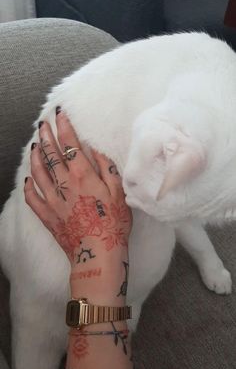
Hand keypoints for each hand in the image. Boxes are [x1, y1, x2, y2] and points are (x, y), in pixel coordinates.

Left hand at [24, 109, 131, 301]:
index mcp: (83, 175)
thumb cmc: (113, 224)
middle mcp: (64, 184)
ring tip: (35, 145)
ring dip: (35, 156)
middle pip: (50, 154)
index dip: (64, 127)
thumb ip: (106, 168)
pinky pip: (32, 198)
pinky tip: (27, 179)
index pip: (69, 144)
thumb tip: (95, 150)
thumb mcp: (119, 193)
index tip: (59, 114)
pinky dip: (28, 186)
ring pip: (38, 172)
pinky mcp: (47, 215)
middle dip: (46, 136)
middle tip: (42, 124)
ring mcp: (52, 200)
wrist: (98, 254)